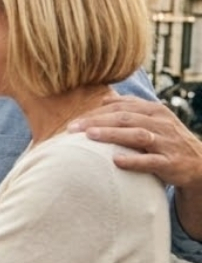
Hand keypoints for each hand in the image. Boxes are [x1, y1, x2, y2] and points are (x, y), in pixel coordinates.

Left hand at [68, 97, 201, 189]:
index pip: (121, 107)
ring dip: (111, 135)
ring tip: (90, 136)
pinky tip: (116, 161)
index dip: (96, 112)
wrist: (200, 164)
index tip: (74, 120)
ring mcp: (166, 143)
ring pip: (137, 135)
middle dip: (96, 121)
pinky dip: (133, 161)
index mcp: (155, 111)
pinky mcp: (171, 163)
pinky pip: (151, 161)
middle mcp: (161, 124)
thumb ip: (132, 108)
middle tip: (72, 128)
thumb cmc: (168, 141)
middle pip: (125, 118)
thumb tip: (105, 98)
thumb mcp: (154, 120)